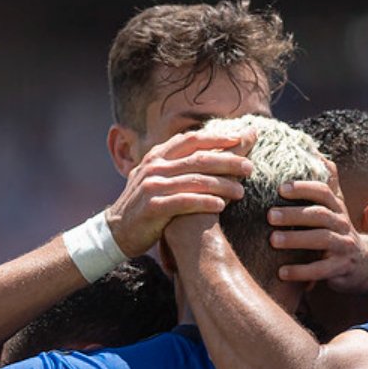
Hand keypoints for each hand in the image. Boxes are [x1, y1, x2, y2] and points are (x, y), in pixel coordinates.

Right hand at [105, 128, 256, 256]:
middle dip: (228, 162)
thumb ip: (180, 162)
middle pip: (198, 159)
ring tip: (241, 192)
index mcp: (158, 155)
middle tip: (250, 168)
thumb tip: (210, 148)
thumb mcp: (158, 177)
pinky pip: (185, 202)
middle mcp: (155, 167)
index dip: (217, 138)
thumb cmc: (146, 203)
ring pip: (195, 180)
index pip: (191, 140)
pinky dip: (205, 203)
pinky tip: (221, 206)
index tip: (241, 139)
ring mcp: (153, 186)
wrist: (117, 231)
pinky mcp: (153, 207)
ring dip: (222, 185)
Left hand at [269, 181, 367, 292]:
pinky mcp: (340, 268)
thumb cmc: (338, 230)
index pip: (323, 192)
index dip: (303, 188)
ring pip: (321, 240)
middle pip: (319, 215)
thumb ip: (325, 182)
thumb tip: (313, 150)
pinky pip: (320, 270)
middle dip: (294, 214)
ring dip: (296, 239)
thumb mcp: (335, 206)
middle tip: (269, 216)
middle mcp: (342, 223)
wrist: (365, 262)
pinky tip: (282, 272)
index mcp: (336, 207)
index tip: (280, 188)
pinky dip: (301, 271)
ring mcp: (343, 246)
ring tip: (273, 240)